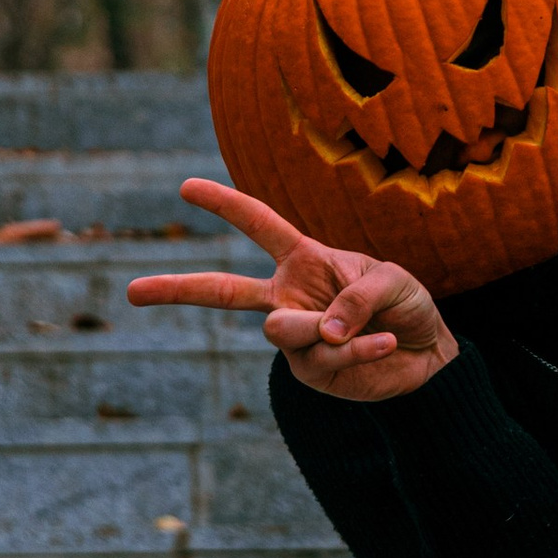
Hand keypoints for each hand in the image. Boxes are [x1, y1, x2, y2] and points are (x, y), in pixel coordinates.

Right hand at [127, 180, 458, 402]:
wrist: (427, 357)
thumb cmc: (408, 305)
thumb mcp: (393, 281)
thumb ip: (356, 297)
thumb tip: (319, 334)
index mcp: (304, 260)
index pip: (258, 225)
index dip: (224, 205)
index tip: (185, 187)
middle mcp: (289, 296)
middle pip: (223, 290)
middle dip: (176, 289)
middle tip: (131, 291)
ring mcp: (295, 336)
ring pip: (283, 329)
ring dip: (327, 329)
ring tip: (376, 330)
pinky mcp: (309, 370)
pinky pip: (322, 356)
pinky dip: (357, 349)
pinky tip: (387, 343)